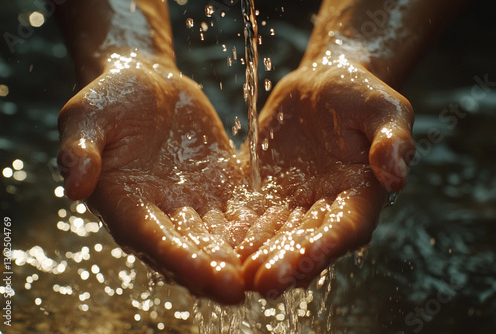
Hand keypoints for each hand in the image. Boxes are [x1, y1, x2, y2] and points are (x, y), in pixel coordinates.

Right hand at [57, 54, 245, 303]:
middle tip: (239, 290)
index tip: (204, 277)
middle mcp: (160, 214)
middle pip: (188, 249)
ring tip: (262, 273)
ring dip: (238, 258)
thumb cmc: (109, 99)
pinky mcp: (218, 189)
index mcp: (125, 204)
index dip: (177, 259)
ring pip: (218, 238)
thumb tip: (74, 186)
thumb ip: (80, 149)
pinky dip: (254, 228)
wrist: (146, 84)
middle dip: (212, 270)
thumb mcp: (87, 116)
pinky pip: (238, 212)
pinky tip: (277, 238)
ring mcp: (192, 204)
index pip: (151, 240)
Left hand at [241, 56, 414, 297]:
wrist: (319, 86)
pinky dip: (235, 229)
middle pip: (303, 241)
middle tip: (260, 282)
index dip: (324, 248)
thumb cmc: (358, 94)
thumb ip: (392, 139)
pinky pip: (248, 213)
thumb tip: (396, 175)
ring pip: (272, 235)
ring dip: (255, 254)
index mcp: (359, 196)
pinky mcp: (264, 192)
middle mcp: (324, 208)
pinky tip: (216, 242)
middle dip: (283, 263)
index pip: (344, 229)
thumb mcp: (383, 108)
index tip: (302, 265)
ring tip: (234, 272)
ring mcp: (292, 204)